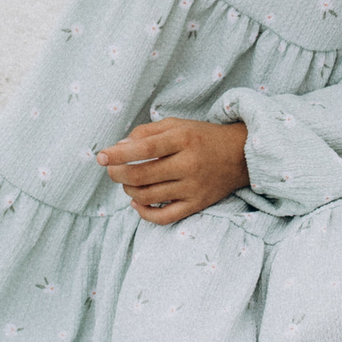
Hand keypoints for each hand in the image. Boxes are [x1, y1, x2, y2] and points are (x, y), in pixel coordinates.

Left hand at [95, 119, 248, 224]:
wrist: (240, 155)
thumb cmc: (202, 137)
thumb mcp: (177, 124)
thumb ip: (146, 132)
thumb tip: (118, 147)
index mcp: (183, 139)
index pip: (144, 147)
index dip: (118, 153)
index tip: (100, 157)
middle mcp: (188, 164)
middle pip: (141, 175)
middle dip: (117, 174)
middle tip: (111, 170)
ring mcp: (193, 187)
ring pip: (148, 196)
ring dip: (128, 190)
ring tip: (127, 182)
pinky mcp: (196, 205)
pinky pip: (164, 217)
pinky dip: (144, 213)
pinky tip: (137, 203)